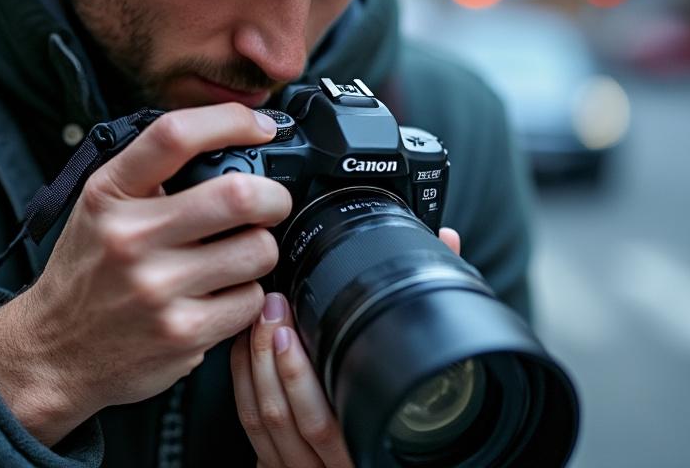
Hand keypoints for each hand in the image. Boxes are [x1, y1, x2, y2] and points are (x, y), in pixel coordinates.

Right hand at [0, 103, 290, 444]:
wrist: (53, 352)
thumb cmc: (87, 272)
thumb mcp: (99, 207)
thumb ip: (152, 174)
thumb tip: (232, 144)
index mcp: (109, 194)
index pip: (175, 135)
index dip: (232, 120)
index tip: (261, 127)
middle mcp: (130, 237)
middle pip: (239, 194)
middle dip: (274, 196)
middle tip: (272, 203)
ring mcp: (158, 288)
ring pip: (258, 250)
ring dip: (261, 249)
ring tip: (236, 256)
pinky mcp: (183, 333)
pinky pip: (252, 299)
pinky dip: (247, 295)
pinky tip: (220, 296)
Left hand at [231, 227, 462, 466]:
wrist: (378, 465)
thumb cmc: (412, 420)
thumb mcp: (421, 377)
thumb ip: (433, 313)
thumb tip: (445, 243)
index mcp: (367, 451)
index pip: (329, 423)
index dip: (300, 375)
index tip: (289, 327)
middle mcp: (333, 466)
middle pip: (288, 416)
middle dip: (271, 355)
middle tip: (270, 308)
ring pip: (265, 421)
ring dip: (254, 364)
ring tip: (258, 318)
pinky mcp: (277, 466)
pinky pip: (251, 427)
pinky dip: (243, 382)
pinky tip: (244, 348)